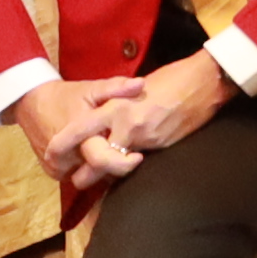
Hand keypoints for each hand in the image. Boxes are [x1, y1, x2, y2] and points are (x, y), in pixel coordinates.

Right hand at [9, 75, 148, 183]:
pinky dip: (85, 169)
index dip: (123, 162)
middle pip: (98, 173)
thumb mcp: (90, 88)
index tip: (138, 156)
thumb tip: (140, 85)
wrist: (30, 102)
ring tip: (107, 151)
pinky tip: (90, 155)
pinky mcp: (51, 172)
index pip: (103, 160)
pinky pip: (75, 177)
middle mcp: (66, 156)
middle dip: (114, 166)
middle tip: (124, 153)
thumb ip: (116, 88)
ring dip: (100, 169)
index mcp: (79, 136)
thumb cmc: (65, 96)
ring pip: (88, 177)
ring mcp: (57, 166)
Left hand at [70, 52, 234, 178]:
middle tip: (77, 180)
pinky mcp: (162, 148)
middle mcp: (126, 126)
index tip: (51, 154)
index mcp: (115, 107)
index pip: (81, 130)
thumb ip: (118, 104)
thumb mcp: (136, 87)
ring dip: (108, 174)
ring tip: (102, 176)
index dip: (63, 145)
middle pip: (95, 160)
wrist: (205, 82)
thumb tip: (107, 118)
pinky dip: (131, 165)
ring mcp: (145, 140)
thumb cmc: (172, 77)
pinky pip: (139, 162)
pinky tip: (131, 163)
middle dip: (84, 176)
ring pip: (116, 166)